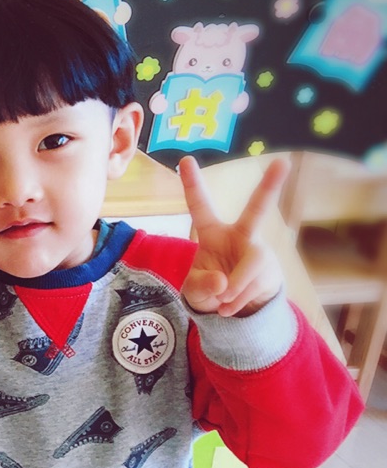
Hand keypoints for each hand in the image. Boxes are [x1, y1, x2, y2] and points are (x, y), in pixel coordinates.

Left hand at [178, 154, 288, 316]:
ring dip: (234, 288)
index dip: (192, 184)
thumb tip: (223, 283)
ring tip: (221, 301)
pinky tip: (228, 308)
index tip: (185, 159)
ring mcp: (258, 252)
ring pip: (253, 264)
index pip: (200, 206)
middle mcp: (240, 236)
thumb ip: (200, 285)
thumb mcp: (193, 290)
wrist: (232, 307)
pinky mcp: (270, 271)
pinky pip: (255, 286)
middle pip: (257, 211)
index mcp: (213, 233)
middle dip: (270, 187)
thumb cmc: (208, 287)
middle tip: (283, 162)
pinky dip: (237, 302)